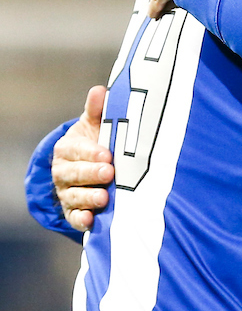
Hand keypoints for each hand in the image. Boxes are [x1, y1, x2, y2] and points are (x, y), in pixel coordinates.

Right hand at [53, 86, 113, 231]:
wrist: (91, 166)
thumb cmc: (97, 141)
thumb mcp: (97, 125)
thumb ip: (98, 110)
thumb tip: (99, 90)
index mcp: (67, 149)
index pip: (76, 150)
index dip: (90, 153)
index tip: (107, 155)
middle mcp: (63, 172)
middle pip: (73, 174)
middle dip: (91, 174)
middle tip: (109, 173)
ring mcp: (67, 192)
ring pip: (74, 196)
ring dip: (88, 198)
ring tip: (104, 198)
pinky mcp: (73, 210)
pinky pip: (74, 217)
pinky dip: (81, 220)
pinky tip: (92, 220)